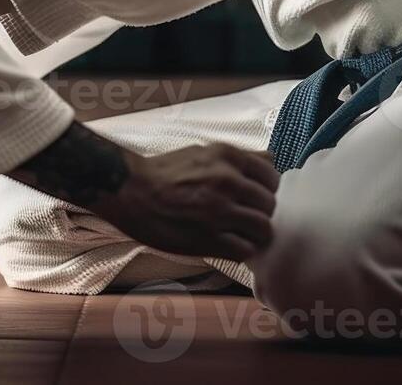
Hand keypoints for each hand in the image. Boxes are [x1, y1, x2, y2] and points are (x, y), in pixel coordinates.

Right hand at [94, 143, 278, 258]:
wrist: (130, 191)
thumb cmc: (163, 172)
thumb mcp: (201, 152)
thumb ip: (237, 158)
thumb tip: (270, 160)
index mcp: (227, 157)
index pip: (271, 176)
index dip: (266, 189)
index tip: (256, 197)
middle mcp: (228, 182)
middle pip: (270, 205)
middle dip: (261, 212)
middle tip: (245, 217)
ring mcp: (219, 212)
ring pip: (263, 229)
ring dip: (254, 234)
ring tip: (239, 233)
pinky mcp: (209, 239)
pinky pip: (245, 250)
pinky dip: (240, 250)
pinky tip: (227, 244)